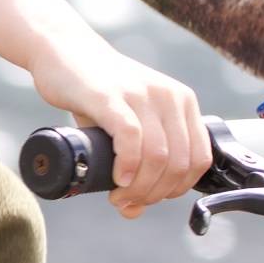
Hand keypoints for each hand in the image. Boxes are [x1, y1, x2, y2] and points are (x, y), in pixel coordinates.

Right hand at [0, 0, 212, 217]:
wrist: (64, 51)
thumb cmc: (96, 94)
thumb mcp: (125, 125)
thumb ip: (135, 164)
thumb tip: (132, 211)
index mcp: (182, 102)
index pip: (199, 159)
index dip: (178, 189)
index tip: (150, 197)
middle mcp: (168, 96)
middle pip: (178, 163)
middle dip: (154, 193)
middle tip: (128, 200)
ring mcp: (140, 94)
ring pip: (158, 156)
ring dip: (140, 188)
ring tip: (119, 195)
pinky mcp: (110, 96)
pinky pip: (131, 138)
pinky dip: (128, 166)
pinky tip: (117, 178)